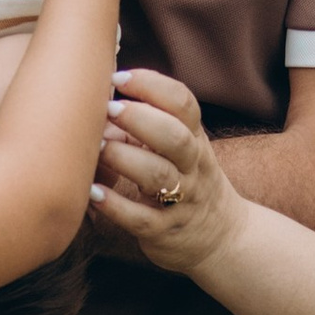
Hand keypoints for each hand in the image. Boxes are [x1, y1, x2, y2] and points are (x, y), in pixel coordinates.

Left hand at [92, 68, 242, 276]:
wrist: (222, 236)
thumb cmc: (186, 181)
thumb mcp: (180, 149)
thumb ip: (144, 125)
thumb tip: (95, 107)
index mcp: (194, 139)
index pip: (183, 104)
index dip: (152, 86)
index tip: (119, 77)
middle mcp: (193, 167)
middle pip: (175, 137)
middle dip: (139, 119)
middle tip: (108, 110)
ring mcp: (182, 201)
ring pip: (158, 176)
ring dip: (123, 158)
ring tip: (96, 149)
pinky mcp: (166, 232)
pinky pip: (142, 219)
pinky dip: (115, 206)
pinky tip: (92, 194)